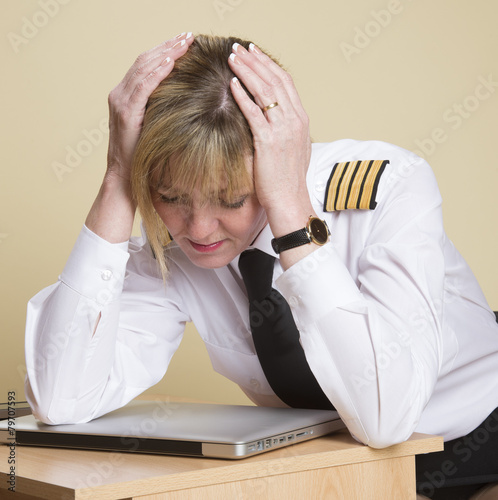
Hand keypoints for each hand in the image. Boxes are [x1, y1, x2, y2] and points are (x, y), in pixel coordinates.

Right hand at [106, 32, 193, 182]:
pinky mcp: (125, 112)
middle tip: (189, 36)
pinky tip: (171, 61)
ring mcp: (120, 102)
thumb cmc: (143, 155)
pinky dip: (156, 72)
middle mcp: (119, 94)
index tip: (185, 42)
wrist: (125, 177)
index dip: (165, 50)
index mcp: (125, 95)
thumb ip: (161, 108)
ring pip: (143, 68)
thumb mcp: (153, 126)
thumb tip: (187, 96)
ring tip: (185, 42)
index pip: (146, 65)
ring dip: (166, 53)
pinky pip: (142, 86)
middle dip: (168, 46)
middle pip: (145, 60)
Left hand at [228, 43, 314, 237]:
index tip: (254, 53)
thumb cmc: (287, 178)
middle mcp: (294, 120)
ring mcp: (283, 130)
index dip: (268, 64)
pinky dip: (242, 96)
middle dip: (255, 61)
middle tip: (238, 48)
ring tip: (232, 58)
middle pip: (275, 80)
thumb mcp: (293, 148)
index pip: (285, 82)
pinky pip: (254, 112)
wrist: (290, 200)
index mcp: (301, 119)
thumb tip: (275, 118)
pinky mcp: (269, 142)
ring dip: (247, 71)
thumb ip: (286, 129)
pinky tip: (232, 84)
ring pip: (265, 91)